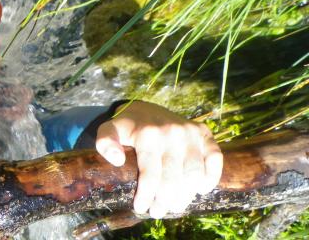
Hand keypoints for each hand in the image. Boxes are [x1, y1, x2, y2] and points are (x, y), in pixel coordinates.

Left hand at [95, 101, 222, 218]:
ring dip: (186, 195)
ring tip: (175, 206)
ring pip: (194, 174)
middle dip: (164, 201)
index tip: (140, 208)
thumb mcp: (109, 130)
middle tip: (158, 212)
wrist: (147, 109)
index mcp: (148, 134)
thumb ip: (105, 142)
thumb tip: (116, 160)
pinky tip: (200, 189)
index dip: (146, 195)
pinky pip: (215, 159)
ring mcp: (191, 133)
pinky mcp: (204, 134)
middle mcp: (172, 133)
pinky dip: (211, 177)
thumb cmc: (128, 126)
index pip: (150, 173)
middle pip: (173, 178)